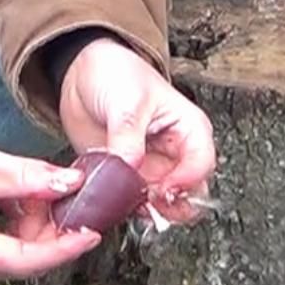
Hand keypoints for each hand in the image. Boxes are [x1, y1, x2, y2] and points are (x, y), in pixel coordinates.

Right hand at [0, 125, 101, 284]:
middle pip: (23, 259)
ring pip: (17, 253)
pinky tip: (26, 197)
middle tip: (75, 198)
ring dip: (37, 224)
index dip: (63, 248)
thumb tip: (74, 185)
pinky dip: (21, 224)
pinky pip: (4, 247)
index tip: (92, 233)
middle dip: (52, 230)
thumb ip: (32, 178)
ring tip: (43, 189)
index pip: (24, 260)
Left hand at [58, 37, 216, 224]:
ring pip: (163, 204)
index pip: (202, 164)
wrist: (82, 74)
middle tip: (148, 201)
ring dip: (148, 210)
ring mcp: (152, 167)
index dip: (186, 182)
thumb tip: (128, 171)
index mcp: (188, 128)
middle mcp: (175, 152)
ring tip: (130, 203)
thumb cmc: (117, 74)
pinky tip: (113, 201)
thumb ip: (128, 139)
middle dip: (171, 203)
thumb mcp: (127, 102)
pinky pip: (133, 202)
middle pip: (189, 192)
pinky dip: (125, 207)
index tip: (163, 189)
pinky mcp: (128, 177)